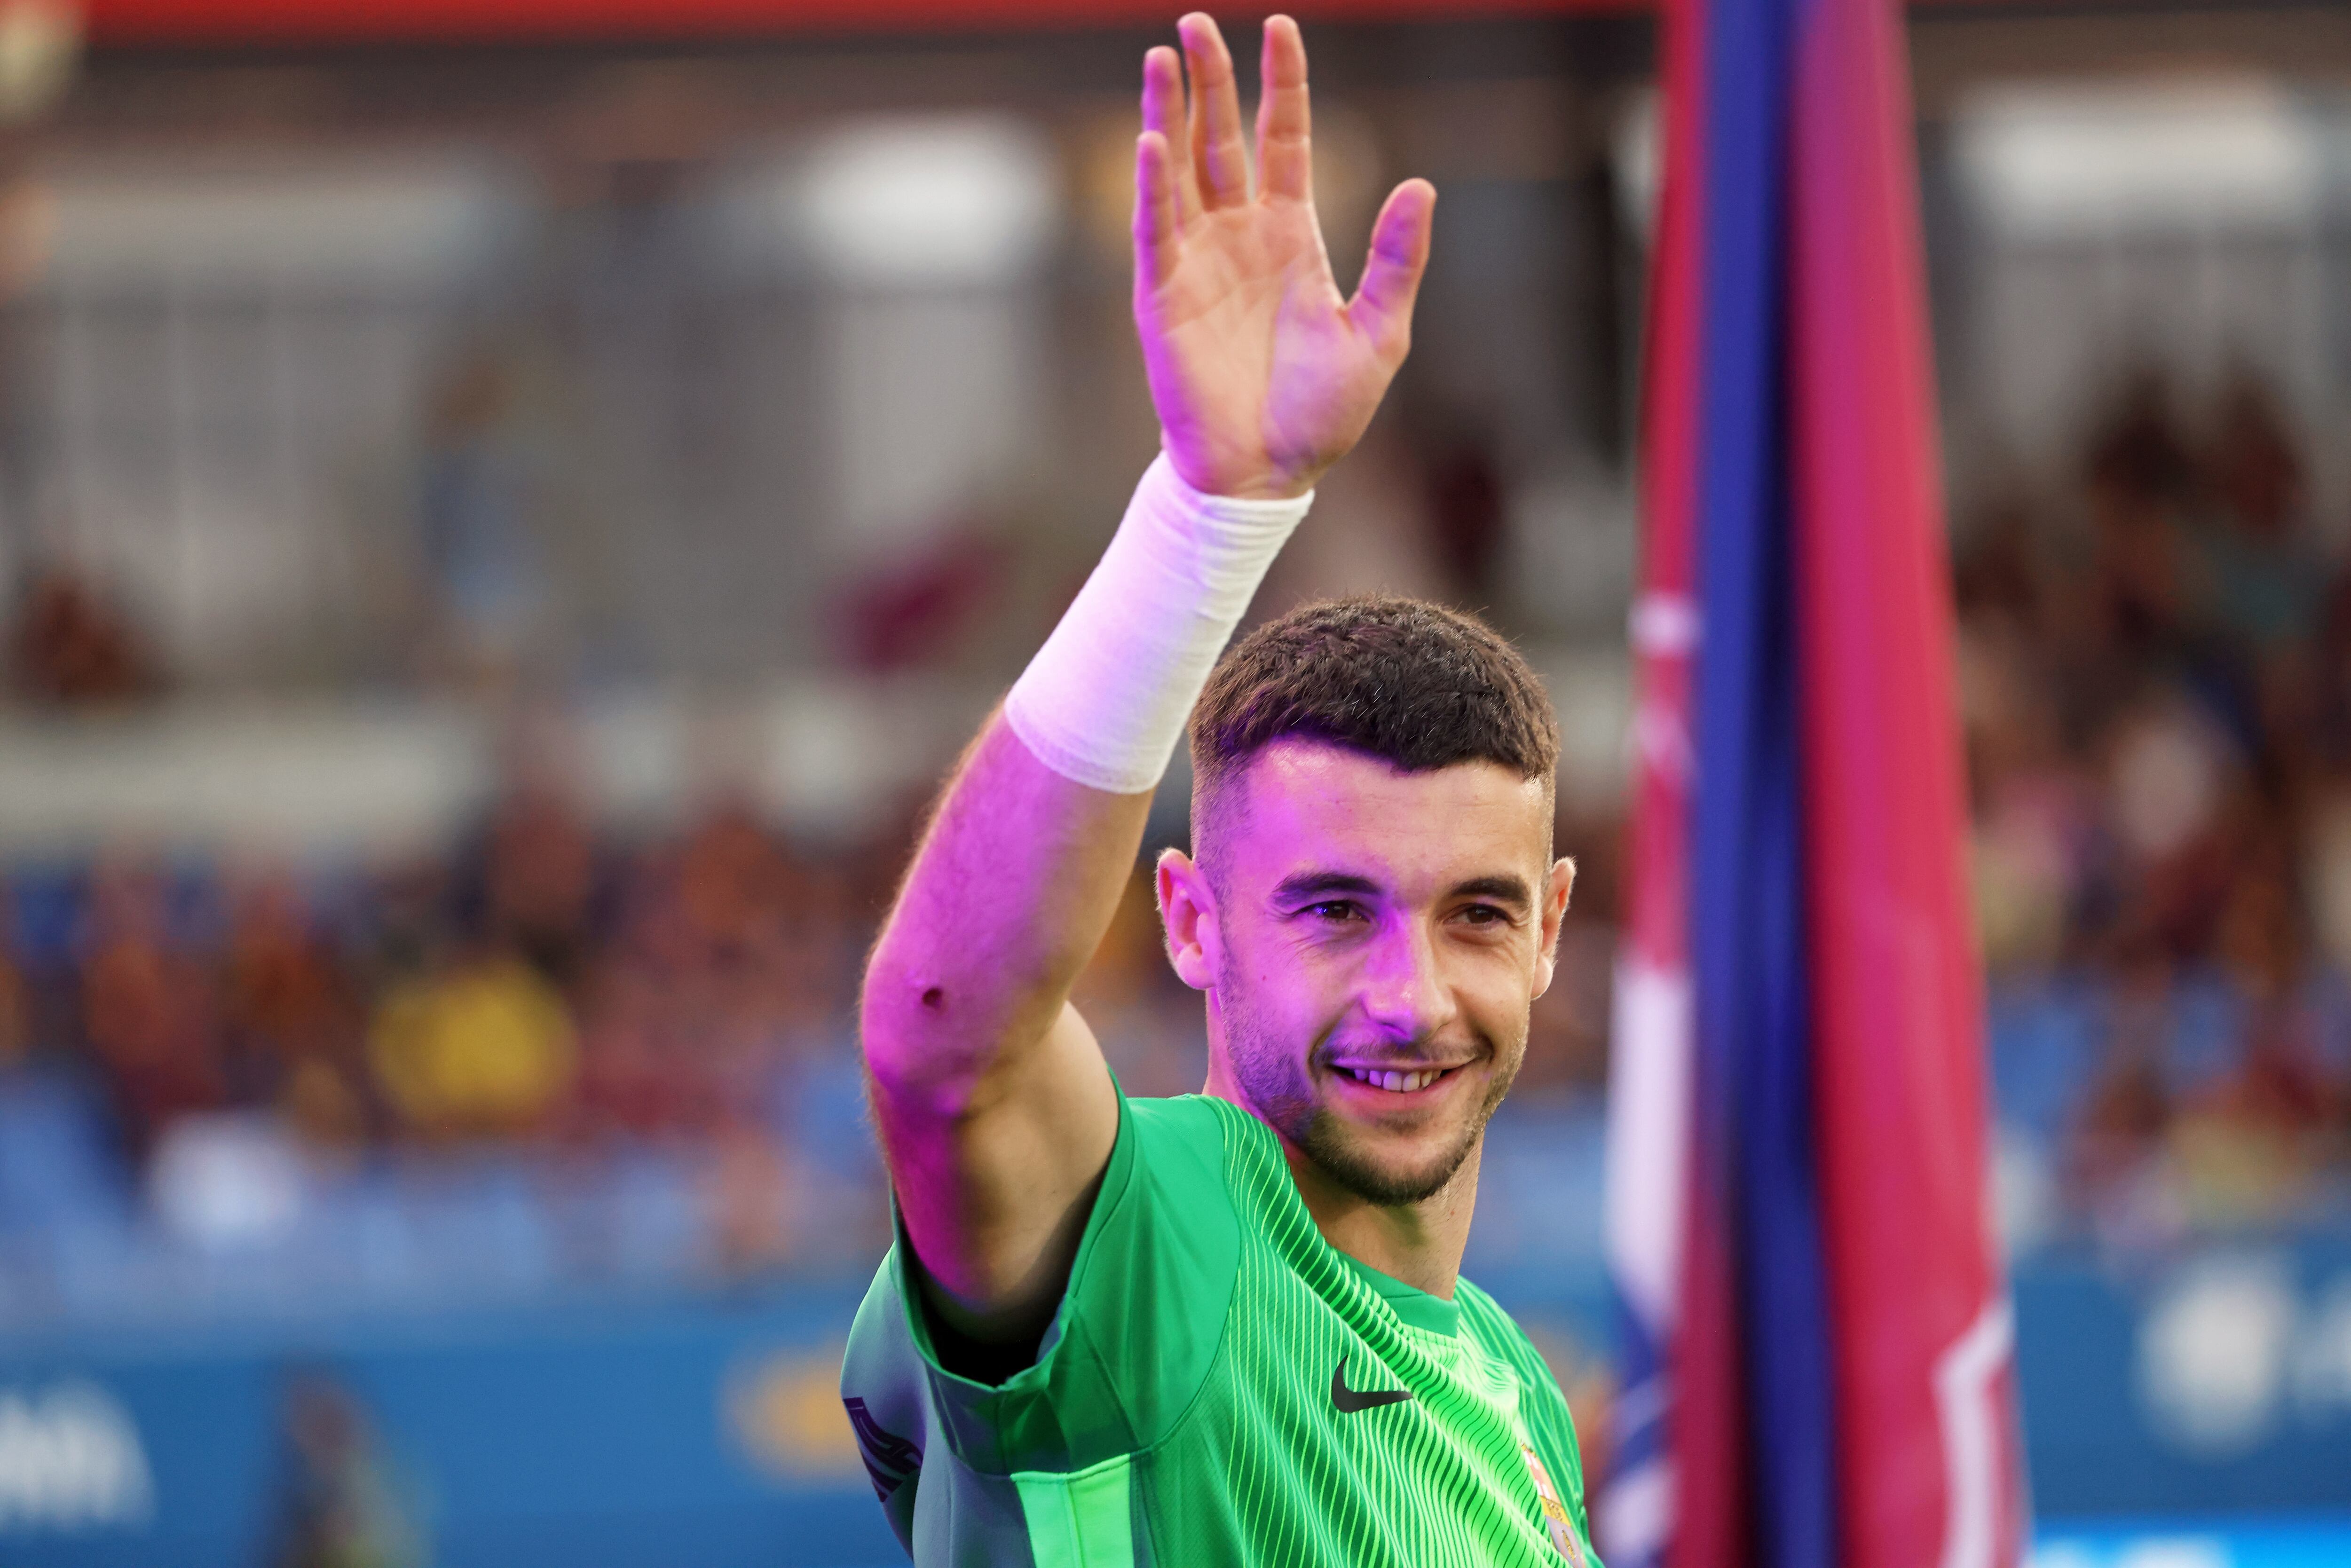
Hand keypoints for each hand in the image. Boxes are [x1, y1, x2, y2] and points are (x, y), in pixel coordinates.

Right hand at [1134, 14, 1434, 499]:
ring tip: (1163, 54)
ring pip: (1180, 168)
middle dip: (1212, 78)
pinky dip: (1151, 185)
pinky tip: (1151, 138)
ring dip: (1169, 111)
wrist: (1269, 472)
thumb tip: (1420, 186)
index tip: (1280, 27)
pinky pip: (1155, 228)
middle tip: (1197, 20)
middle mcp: (1240, 236)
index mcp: (1292, 235)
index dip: (1283, 85)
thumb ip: (1396, 260)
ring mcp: (1197, 261)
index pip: (1285, 140)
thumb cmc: (1321, 413)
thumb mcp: (1379, 332)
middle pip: (1222, 137)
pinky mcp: (1162, 295)